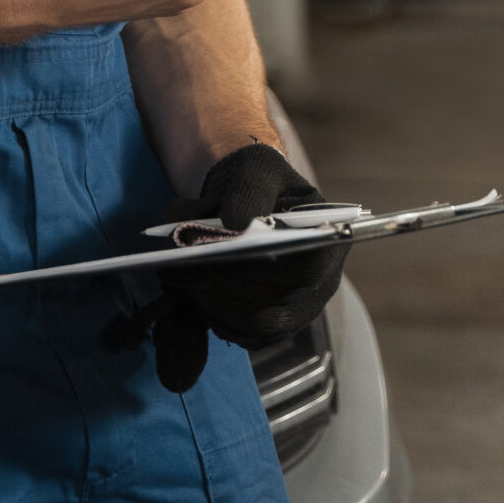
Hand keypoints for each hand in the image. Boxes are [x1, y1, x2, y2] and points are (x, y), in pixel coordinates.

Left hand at [117, 142, 348, 392]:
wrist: (248, 202)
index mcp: (329, 239)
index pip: (304, 266)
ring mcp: (301, 310)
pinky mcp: (276, 327)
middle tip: (174, 267)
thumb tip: (236, 224)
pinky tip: (190, 291)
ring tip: (176, 277)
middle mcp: (323, 282)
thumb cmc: (257, 182)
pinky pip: (244, 334)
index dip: (258, 266)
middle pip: (274, 302)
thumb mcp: (256, 167)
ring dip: (211, 303)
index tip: (211, 250)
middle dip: (220, 285)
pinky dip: (213, 316)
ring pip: (256, 324)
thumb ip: (249, 189)